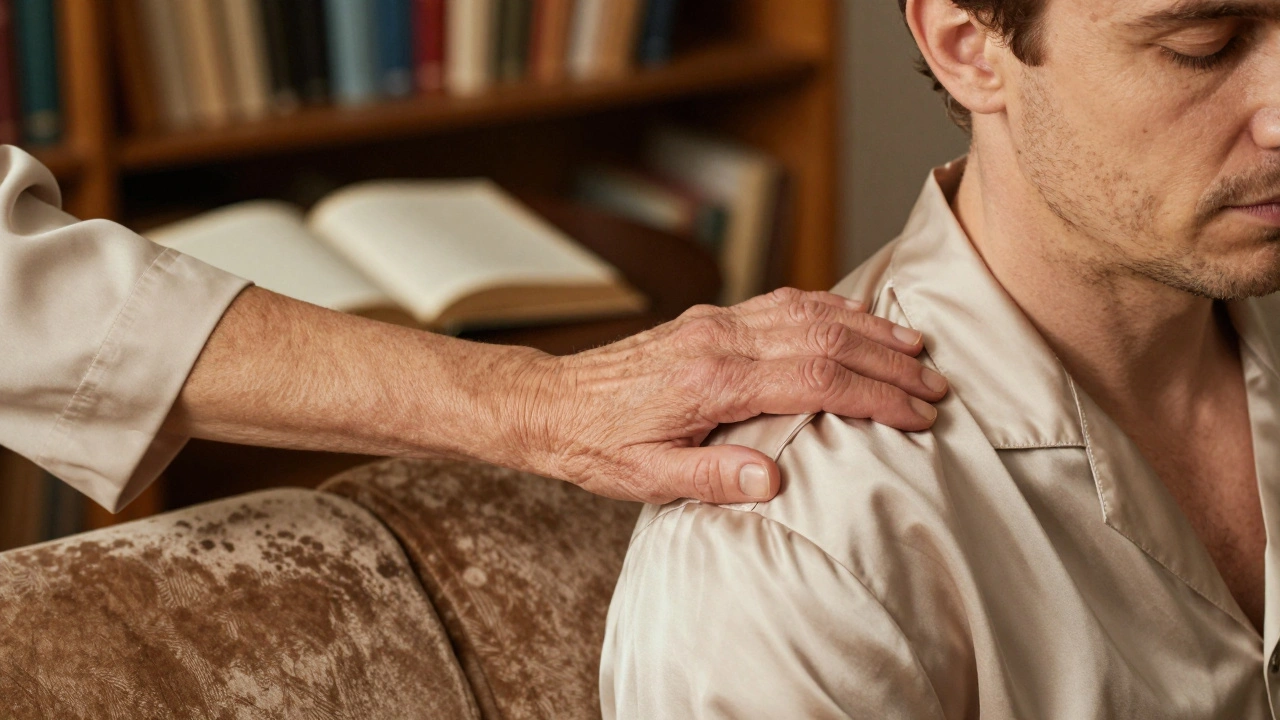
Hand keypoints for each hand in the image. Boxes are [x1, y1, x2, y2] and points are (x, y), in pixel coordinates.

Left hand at [510, 288, 948, 503]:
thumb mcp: (646, 478)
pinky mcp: (709, 319)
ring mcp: (715, 323)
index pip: (816, 380)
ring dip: (867, 329)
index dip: (876, 395)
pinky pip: (779, 303)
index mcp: (711, 382)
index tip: (919, 414)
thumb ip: (711, 479)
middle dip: (888, 361)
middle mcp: (719, 341)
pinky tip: (853, 317)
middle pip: (826, 338)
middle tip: (936, 385)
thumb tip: (774, 483)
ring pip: (808, 312)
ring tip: (914, 348)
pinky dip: (826, 307)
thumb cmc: (597, 447)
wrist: (550, 403)